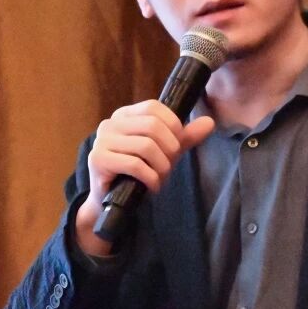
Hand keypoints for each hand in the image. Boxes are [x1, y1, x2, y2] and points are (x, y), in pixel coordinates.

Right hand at [74, 99, 214, 255]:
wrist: (112, 201)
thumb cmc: (137, 173)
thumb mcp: (164, 152)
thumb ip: (184, 137)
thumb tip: (209, 122)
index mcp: (124, 116)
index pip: (153, 107)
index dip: (172, 125)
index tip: (176, 146)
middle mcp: (110, 124)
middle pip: (152, 126)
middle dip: (169, 150)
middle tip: (168, 167)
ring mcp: (101, 141)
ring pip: (145, 146)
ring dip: (161, 167)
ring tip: (159, 178)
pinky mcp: (98, 160)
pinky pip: (134, 165)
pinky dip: (150, 179)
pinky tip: (151, 186)